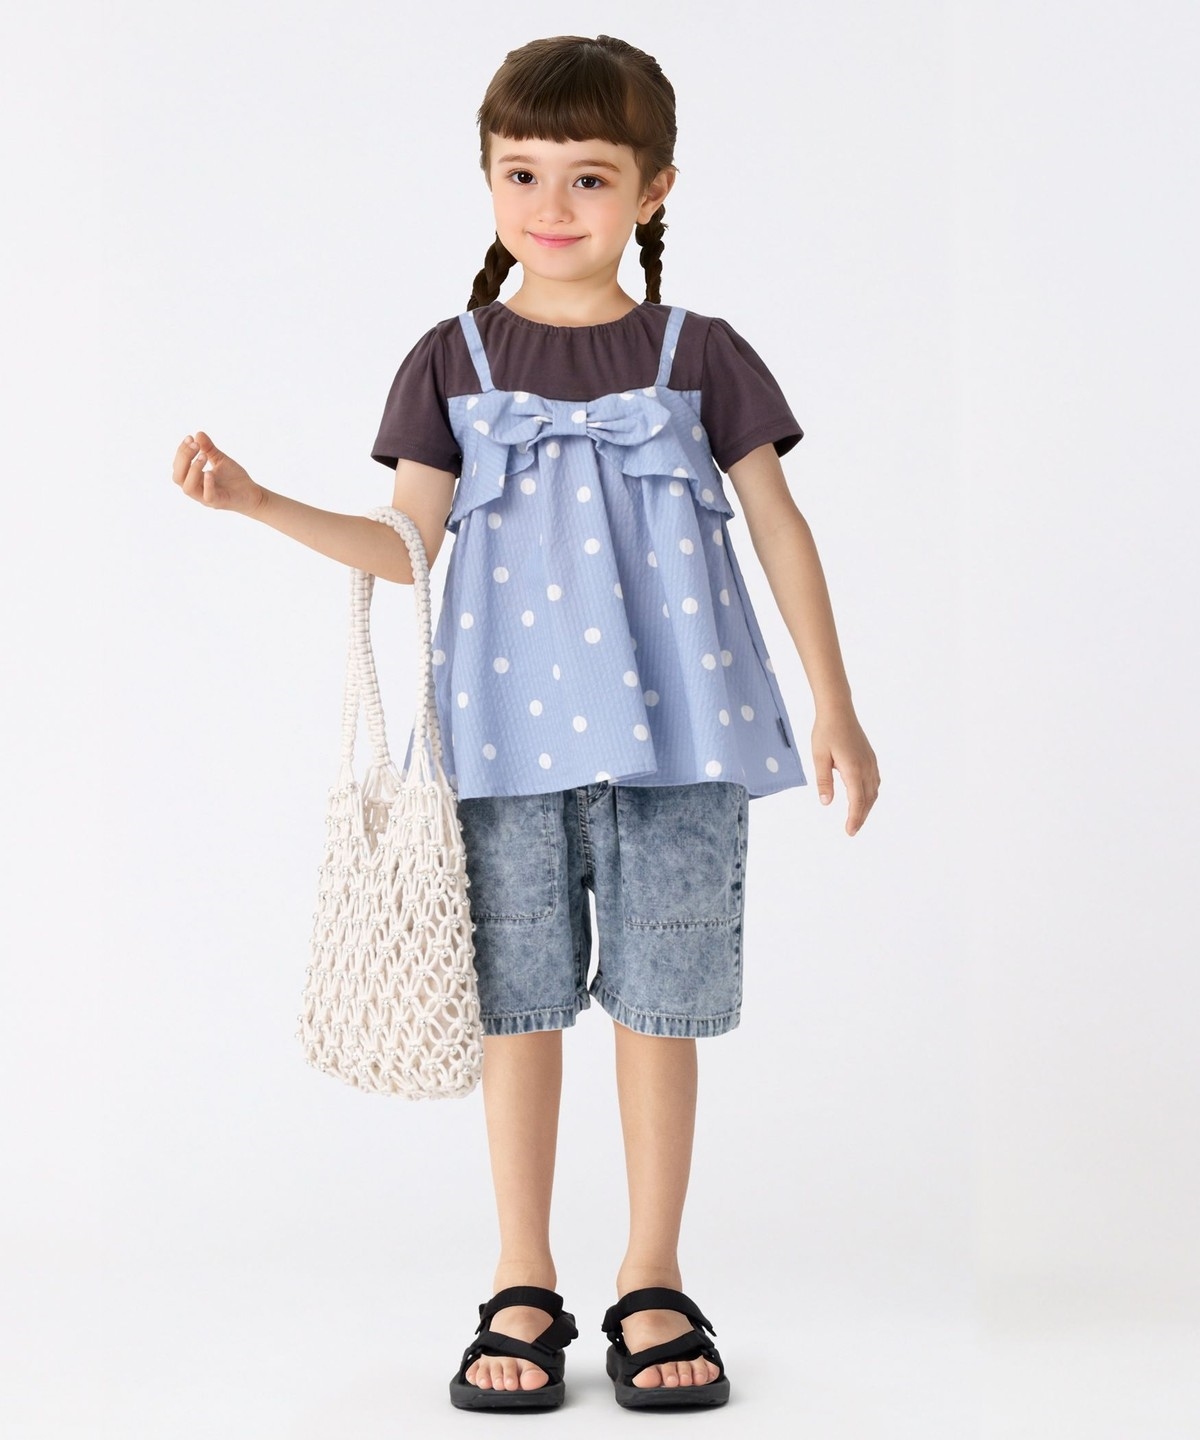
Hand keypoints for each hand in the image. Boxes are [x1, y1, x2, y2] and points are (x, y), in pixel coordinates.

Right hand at [173, 430, 266, 516]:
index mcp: (193, 479)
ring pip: (188, 488)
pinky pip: (208, 496)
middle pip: (178, 477)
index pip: (178, 466)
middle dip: (184, 458)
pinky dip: (207, 484)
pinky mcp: (218, 502)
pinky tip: (210, 471)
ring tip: (203, 456)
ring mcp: (206, 498)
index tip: (190, 437)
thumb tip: (198, 433)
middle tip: (195, 445)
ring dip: (193, 469)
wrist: (253, 494)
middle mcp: (196, 489)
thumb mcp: (220, 459)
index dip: (181, 452)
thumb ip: (209, 449)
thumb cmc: (234, 478)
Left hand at [811, 708, 879, 835]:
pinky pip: (875, 781)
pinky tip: (864, 797)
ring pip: (873, 791)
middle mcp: (866, 767)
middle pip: (868, 799)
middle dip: (861, 816)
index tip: (850, 831)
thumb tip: (826, 802)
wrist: (838, 710)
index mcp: (853, 769)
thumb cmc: (826, 731)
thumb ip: (823, 781)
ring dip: (867, 806)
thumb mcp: (819, 757)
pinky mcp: (870, 758)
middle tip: (852, 830)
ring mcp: (870, 762)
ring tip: (857, 818)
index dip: (855, 818)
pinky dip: (871, 794)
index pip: (857, 801)